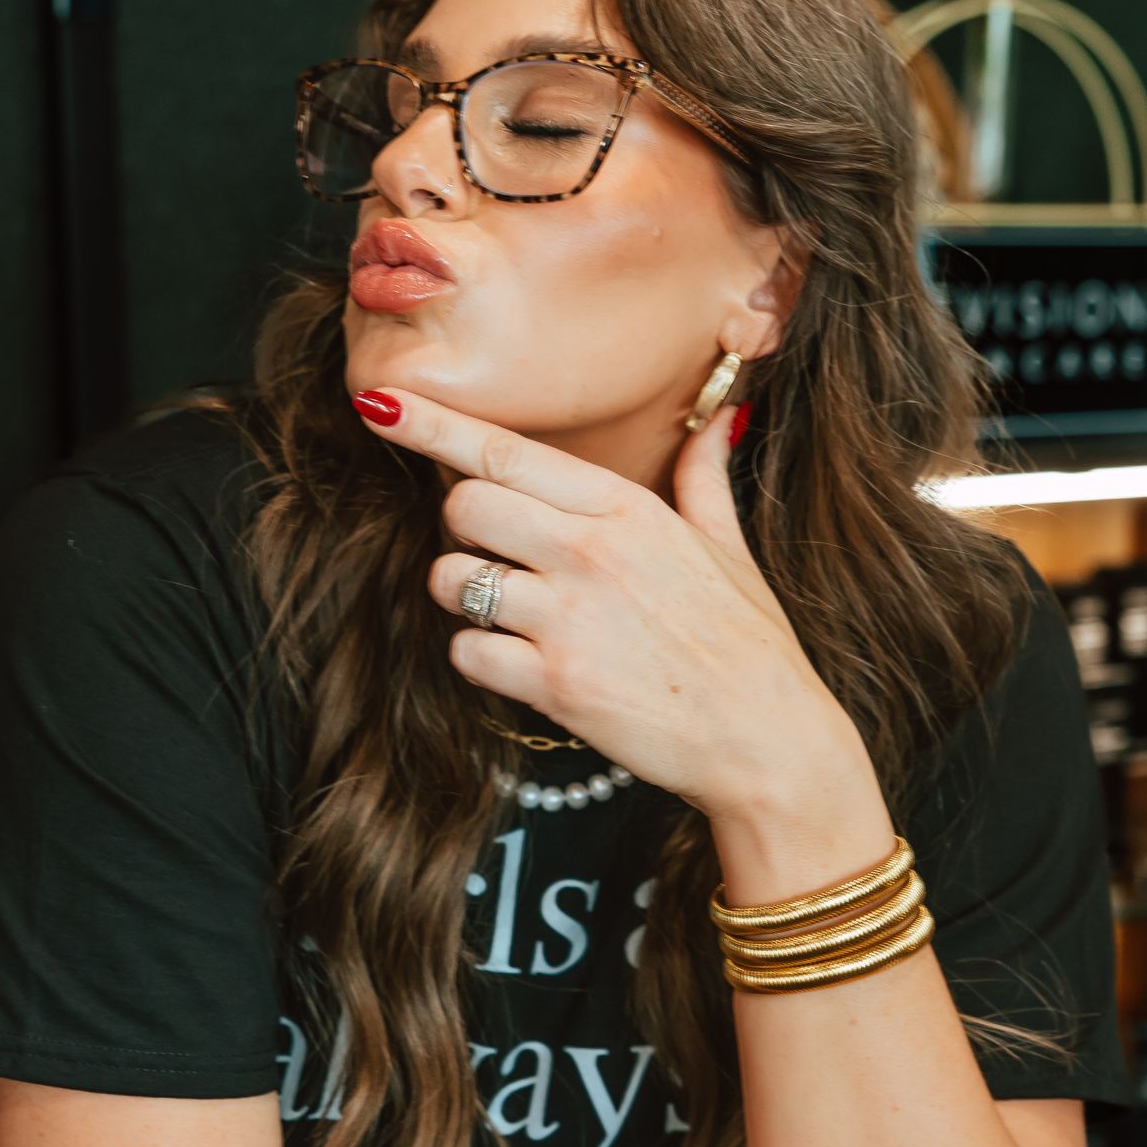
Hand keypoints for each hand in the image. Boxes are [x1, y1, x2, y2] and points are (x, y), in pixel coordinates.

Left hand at [350, 384, 865, 821]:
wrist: (768, 742)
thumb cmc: (748, 645)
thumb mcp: (730, 548)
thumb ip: (702, 478)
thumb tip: (718, 417)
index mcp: (626, 509)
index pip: (503, 451)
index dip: (431, 426)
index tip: (378, 404)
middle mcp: (590, 551)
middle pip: (461, 507)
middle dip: (462, 529)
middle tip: (497, 553)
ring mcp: (567, 618)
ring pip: (452, 580)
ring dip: (464, 596)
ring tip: (510, 613)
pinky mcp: (553, 684)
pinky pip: (466, 653)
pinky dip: (478, 659)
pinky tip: (519, 664)